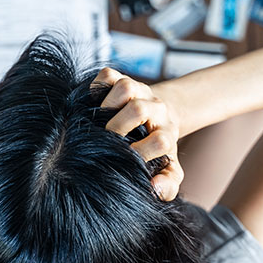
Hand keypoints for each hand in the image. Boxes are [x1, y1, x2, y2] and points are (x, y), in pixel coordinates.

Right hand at [91, 67, 183, 200]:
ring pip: (125, 87)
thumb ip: (167, 184)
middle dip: (117, 127)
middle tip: (107, 140)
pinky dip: (97, 87)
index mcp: (166, 131)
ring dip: (108, 105)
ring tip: (100, 121)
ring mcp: (138, 91)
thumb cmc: (158, 149)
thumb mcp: (168, 169)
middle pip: (138, 109)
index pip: (161, 139)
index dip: (142, 152)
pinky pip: (107, 75)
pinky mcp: (121, 78)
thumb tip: (153, 187)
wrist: (160, 117)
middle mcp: (154, 108)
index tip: (128, 161)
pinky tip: (94, 105)